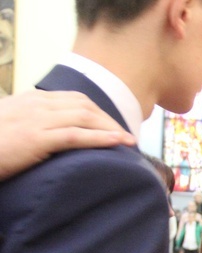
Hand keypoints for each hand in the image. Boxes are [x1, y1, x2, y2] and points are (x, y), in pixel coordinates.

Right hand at [0, 90, 135, 180]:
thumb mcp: (11, 126)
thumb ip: (32, 123)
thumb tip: (52, 135)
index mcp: (31, 100)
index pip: (74, 99)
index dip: (98, 112)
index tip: (112, 124)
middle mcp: (36, 105)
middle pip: (85, 106)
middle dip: (109, 120)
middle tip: (126, 135)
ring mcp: (37, 120)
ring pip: (85, 117)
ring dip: (111, 128)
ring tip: (128, 141)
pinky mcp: (37, 138)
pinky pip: (77, 135)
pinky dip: (101, 138)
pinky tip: (118, 143)